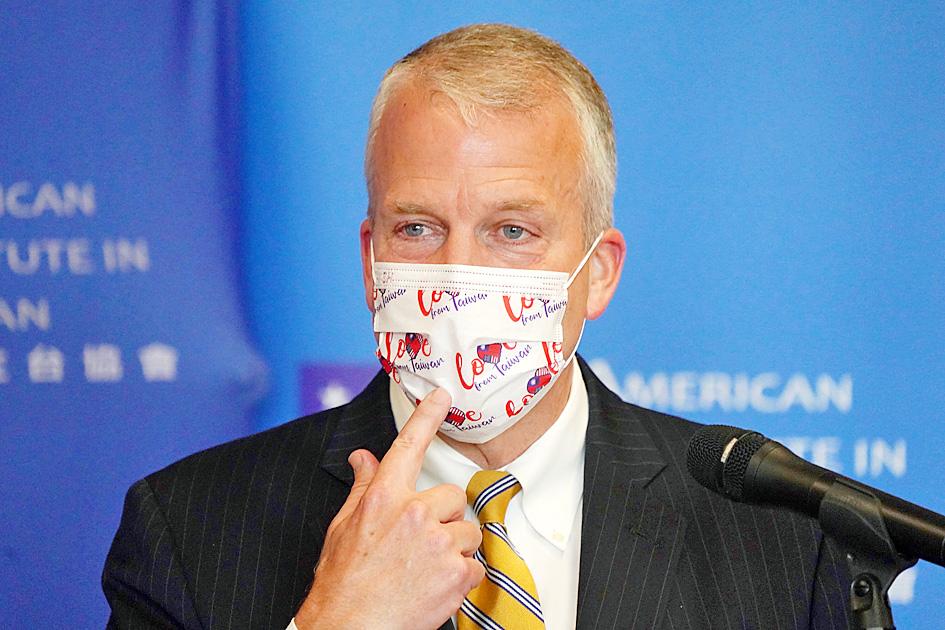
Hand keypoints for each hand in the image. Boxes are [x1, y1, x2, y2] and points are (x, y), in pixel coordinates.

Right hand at [294, 388, 483, 629]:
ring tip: (426, 569)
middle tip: (422, 543)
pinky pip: (475, 565)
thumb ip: (363, 488)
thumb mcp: (343, 529)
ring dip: (455, 549)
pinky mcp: (456, 574)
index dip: (427, 417)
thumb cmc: (343, 584)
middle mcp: (413, 514)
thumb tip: (365, 458)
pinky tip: (436, 587)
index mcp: (383, 499)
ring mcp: (438, 544)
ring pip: (468, 532)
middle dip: (444, 519)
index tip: (442, 396)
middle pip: (452, 497)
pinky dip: (462, 578)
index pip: (408, 446)